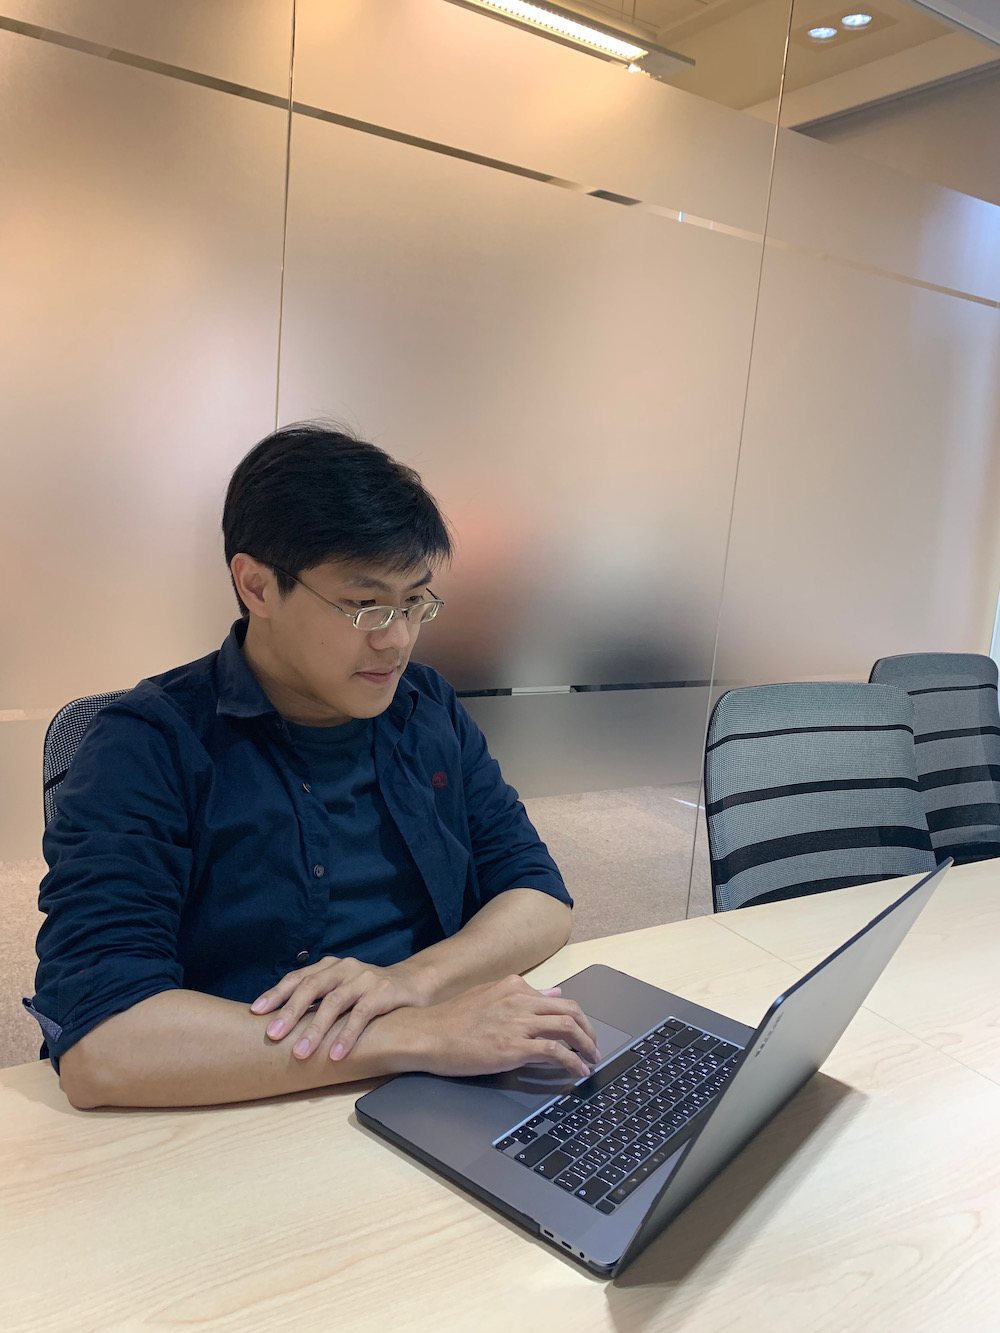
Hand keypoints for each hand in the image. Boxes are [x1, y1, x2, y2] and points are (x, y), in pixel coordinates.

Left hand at [250, 957, 430, 1060]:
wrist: (413, 983)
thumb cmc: (369, 992)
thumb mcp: (342, 990)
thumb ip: (319, 1000)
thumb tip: (282, 1024)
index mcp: (330, 967)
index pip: (298, 977)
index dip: (276, 993)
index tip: (256, 1012)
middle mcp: (344, 968)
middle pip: (312, 986)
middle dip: (290, 1010)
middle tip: (272, 1035)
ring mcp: (364, 978)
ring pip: (334, 1002)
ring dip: (316, 1029)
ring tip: (300, 1053)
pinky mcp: (383, 993)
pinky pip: (362, 1014)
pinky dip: (347, 1034)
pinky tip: (337, 1054)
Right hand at [409, 974, 600, 1078]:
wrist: (427, 1034)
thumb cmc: (450, 1020)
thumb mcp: (488, 996)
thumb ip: (519, 994)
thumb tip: (551, 991)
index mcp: (514, 986)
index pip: (556, 998)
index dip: (574, 1016)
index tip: (581, 1031)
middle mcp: (520, 999)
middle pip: (570, 1009)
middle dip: (588, 1029)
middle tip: (593, 1046)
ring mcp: (518, 1023)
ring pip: (568, 1027)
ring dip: (586, 1045)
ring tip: (592, 1059)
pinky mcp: (514, 1047)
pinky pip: (555, 1052)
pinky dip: (572, 1062)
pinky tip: (578, 1071)